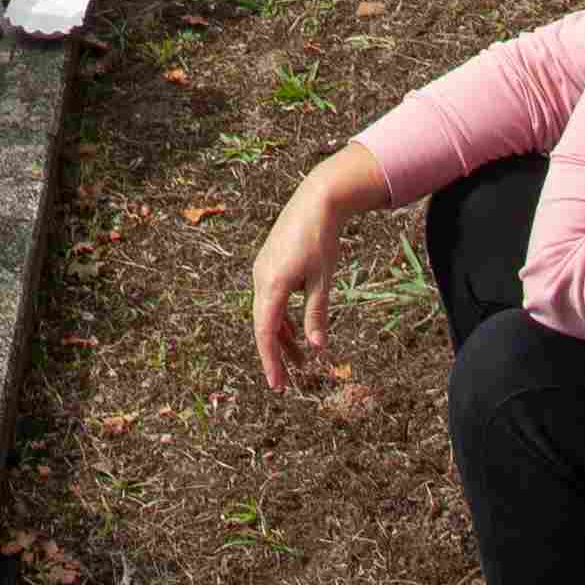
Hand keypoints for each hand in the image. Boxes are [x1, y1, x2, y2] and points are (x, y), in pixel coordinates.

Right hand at [246, 162, 361, 389]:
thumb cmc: (322, 239)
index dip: (270, 360)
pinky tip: (296, 333)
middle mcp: (260, 279)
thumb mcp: (323, 280)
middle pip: (263, 326)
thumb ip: (316, 314)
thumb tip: (318, 348)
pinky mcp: (269, 266)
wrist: (316, 200)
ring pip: (267, 314)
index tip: (277, 385)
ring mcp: (262, 271)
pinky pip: (271, 300)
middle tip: (284, 384)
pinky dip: (282, 319)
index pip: (266, 331)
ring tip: (301, 363)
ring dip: (282, 338)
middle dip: (274, 355)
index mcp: (272, 284)